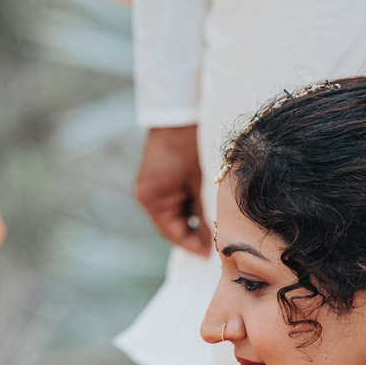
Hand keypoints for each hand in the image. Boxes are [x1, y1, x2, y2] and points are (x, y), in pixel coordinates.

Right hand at [135, 126, 210, 255]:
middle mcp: (146, 195)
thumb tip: (216, 242)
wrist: (180, 109)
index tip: (213, 255)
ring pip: (176, 214)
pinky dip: (190, 204)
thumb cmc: (192, 143)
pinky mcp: (157, 179)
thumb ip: (206, 214)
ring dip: (195, 219)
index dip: (194, 246)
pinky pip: (175, 200)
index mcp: (152, 198)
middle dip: (195, 233)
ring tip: (217, 223)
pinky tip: (207, 204)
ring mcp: (150, 187)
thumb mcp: (203, 183)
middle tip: (219, 243)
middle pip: (174, 226)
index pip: (173, 234)